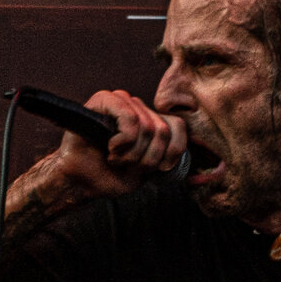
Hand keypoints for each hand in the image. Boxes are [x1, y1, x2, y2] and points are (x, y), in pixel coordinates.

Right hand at [51, 89, 185, 197]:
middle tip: (127, 165)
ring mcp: (122, 101)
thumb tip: (198, 155)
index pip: (179, 127)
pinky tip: (109, 148)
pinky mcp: (104, 100)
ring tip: (115, 158)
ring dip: (131, 154)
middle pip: (162, 131)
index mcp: (153, 121)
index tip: (155, 169)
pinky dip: (122, 141)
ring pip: (147, 127)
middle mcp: (140, 108)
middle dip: (147, 158)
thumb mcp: (149, 169)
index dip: (172, 153)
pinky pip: (129, 119)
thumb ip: (169, 156)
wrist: (82, 181)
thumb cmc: (113, 175)